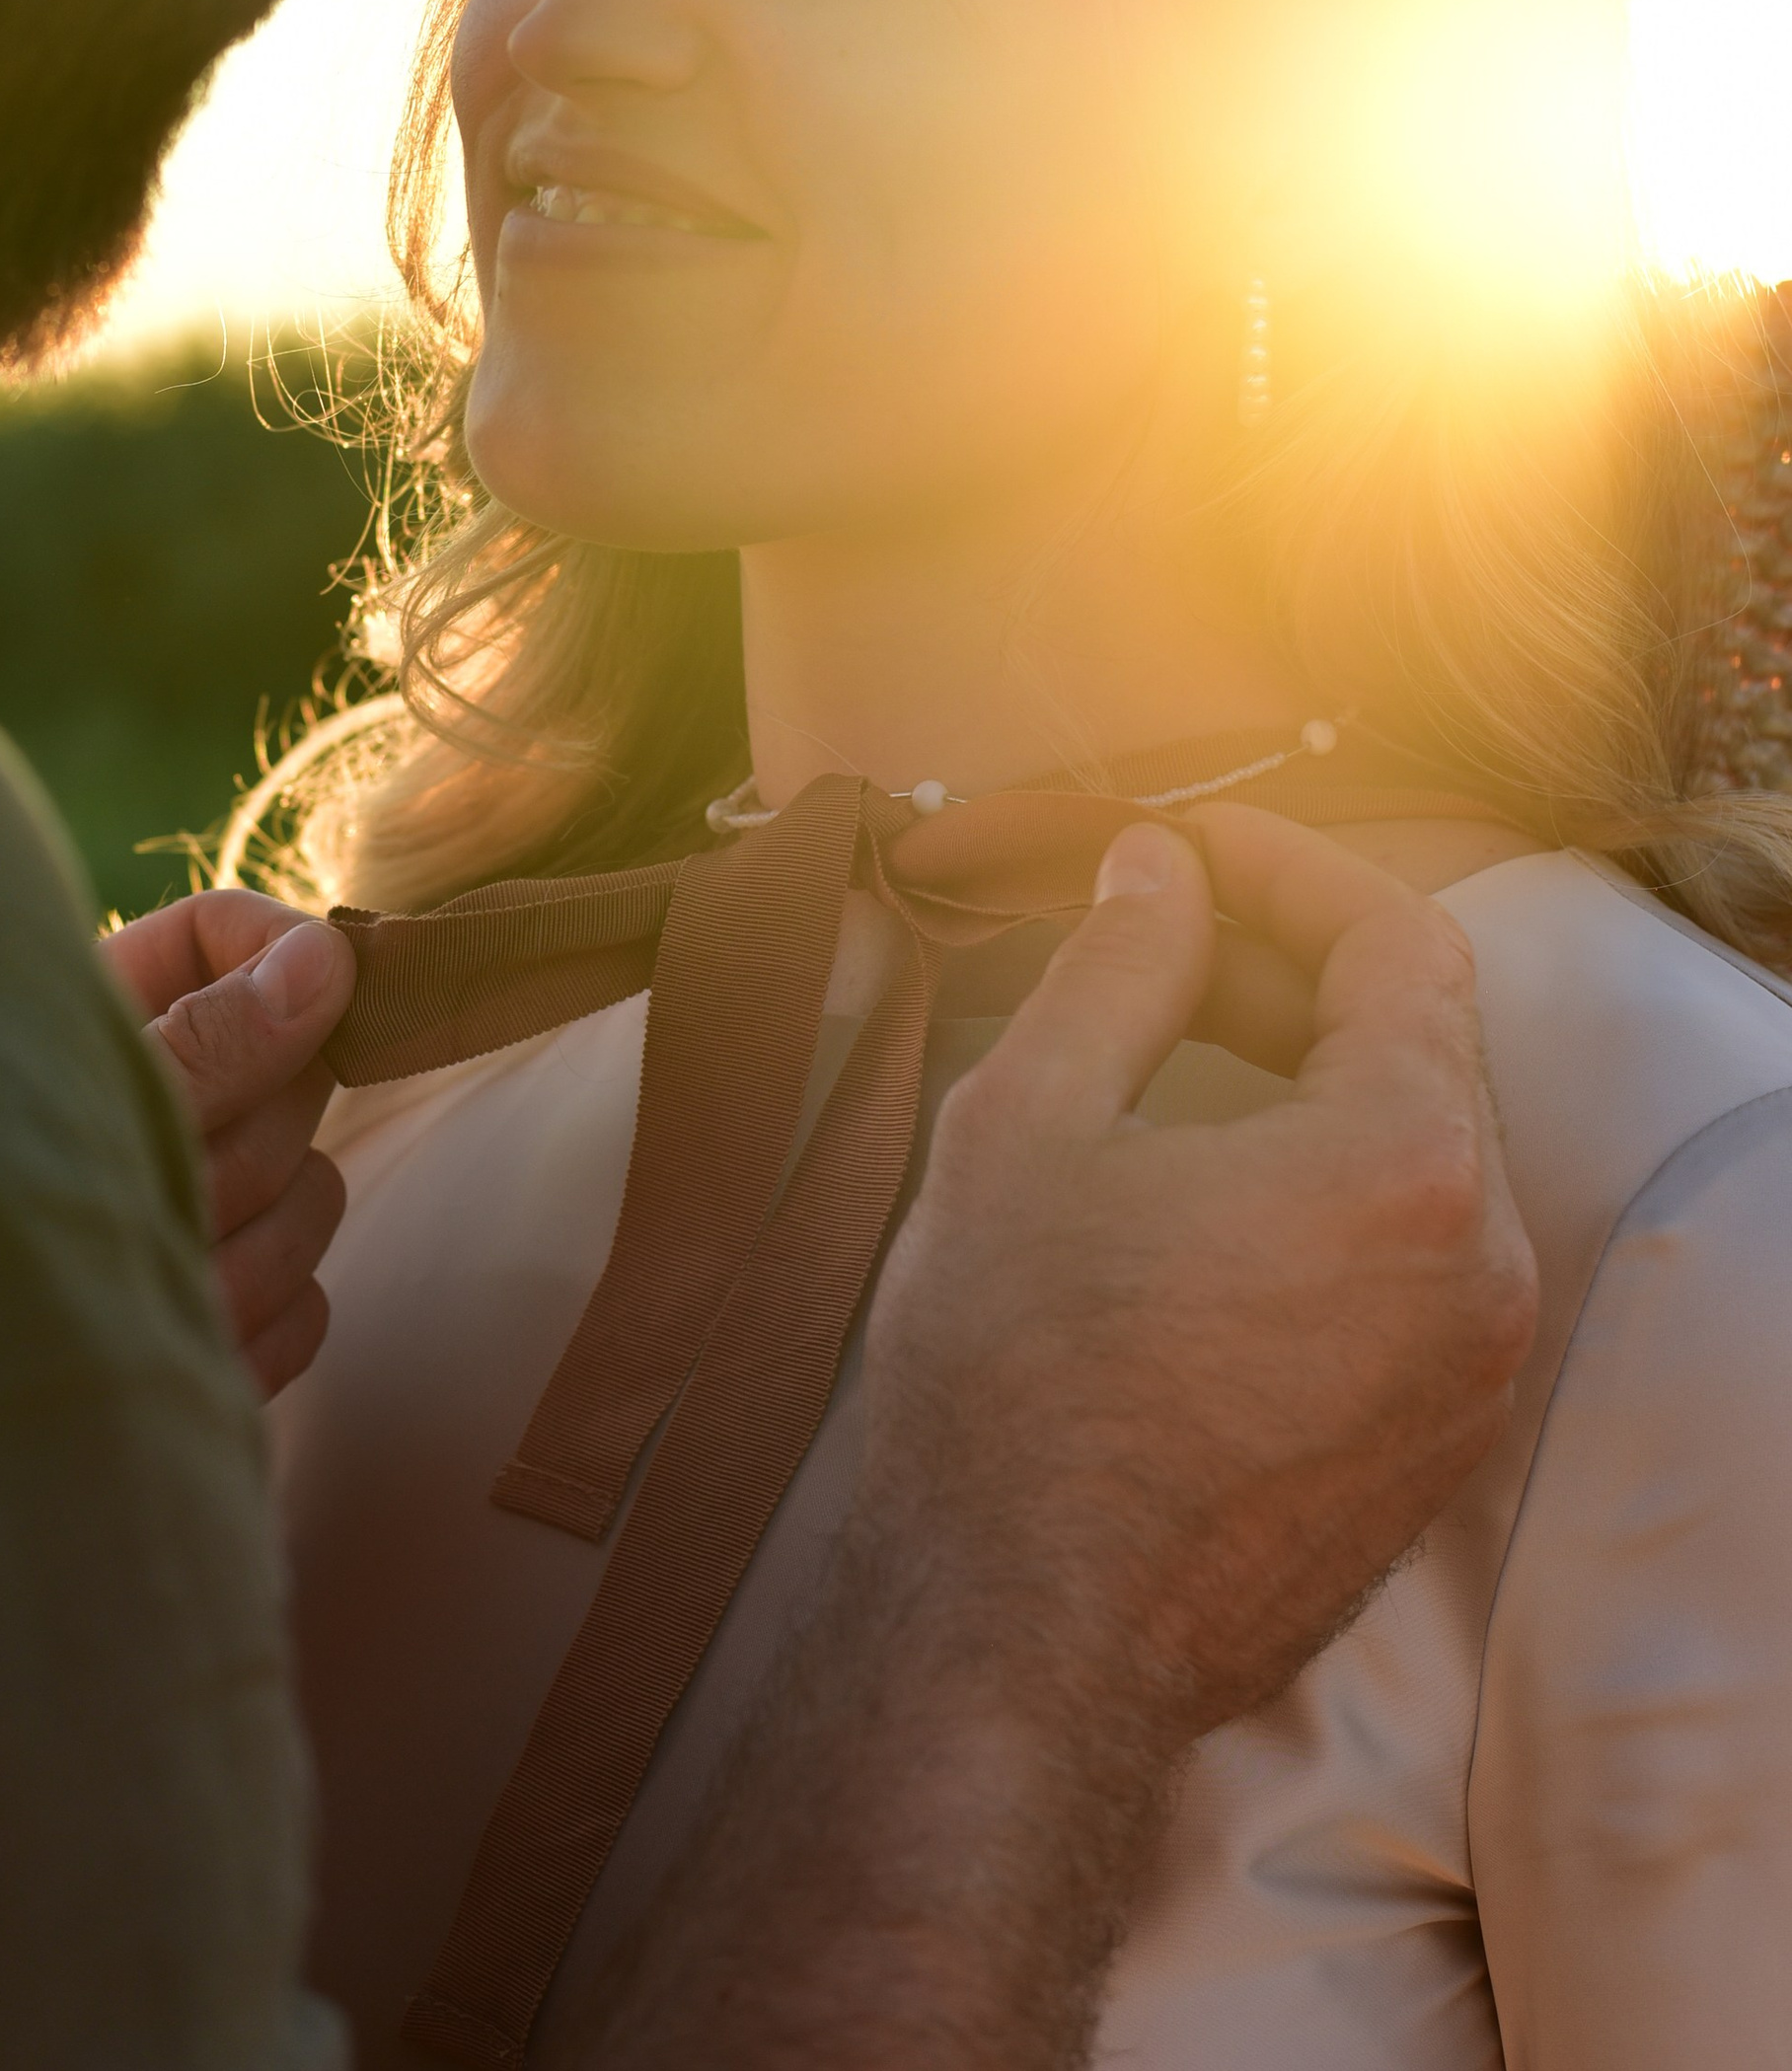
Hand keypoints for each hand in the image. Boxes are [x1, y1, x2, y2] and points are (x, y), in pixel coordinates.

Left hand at [100, 892, 354, 1396]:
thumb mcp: (53, 1118)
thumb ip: (202, 1045)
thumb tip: (324, 963)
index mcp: (93, 1018)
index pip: (228, 939)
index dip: (288, 953)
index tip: (324, 987)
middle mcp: (156, 1106)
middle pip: (295, 1072)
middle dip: (243, 1140)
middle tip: (168, 1190)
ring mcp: (195, 1219)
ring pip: (314, 1198)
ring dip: (244, 1252)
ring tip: (148, 1291)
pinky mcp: (218, 1327)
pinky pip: (308, 1310)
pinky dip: (256, 1334)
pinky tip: (175, 1351)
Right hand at [566, 807, 1536, 2070]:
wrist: (1021, 1643)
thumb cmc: (1014, 1385)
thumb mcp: (1031, 1121)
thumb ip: (1118, 967)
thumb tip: (1159, 874)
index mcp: (1408, 1165)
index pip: (1398, 947)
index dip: (1288, 873)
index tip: (1186, 853)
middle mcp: (1481, 1268)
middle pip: (1417, 1052)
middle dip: (1285, 979)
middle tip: (1150, 946)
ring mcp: (1468, 1374)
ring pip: (1412, 1164)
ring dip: (1301, 1090)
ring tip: (1157, 1069)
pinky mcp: (1432, 1450)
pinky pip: (1407, 1273)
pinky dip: (1321, 1202)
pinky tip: (1194, 1203)